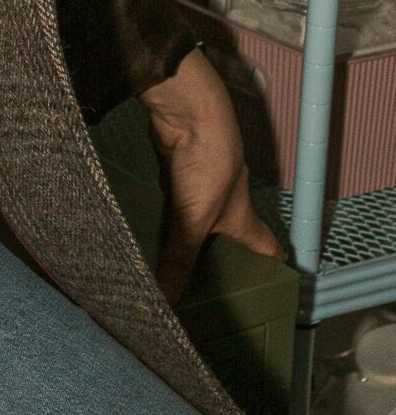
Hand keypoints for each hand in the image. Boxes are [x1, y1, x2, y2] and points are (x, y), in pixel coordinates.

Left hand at [137, 45, 287, 302]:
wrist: (188, 115)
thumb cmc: (207, 167)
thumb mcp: (194, 220)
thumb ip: (179, 259)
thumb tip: (165, 299)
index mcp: (245, 219)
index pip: (268, 250)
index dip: (270, 271)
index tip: (264, 292)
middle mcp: (228, 203)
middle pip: (228, 237)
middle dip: (217, 259)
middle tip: (199, 288)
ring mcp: (202, 184)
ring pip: (196, 219)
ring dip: (184, 236)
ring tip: (167, 265)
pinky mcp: (177, 170)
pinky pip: (172, 200)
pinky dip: (163, 214)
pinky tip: (145, 232)